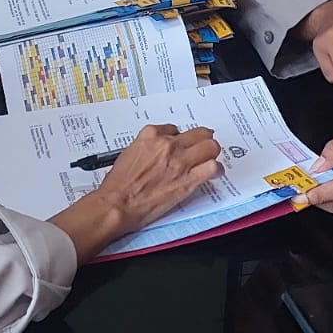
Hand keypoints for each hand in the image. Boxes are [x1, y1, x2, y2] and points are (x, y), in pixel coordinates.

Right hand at [48, 124, 221, 263]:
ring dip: (211, 153)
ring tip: (210, 160)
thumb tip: (157, 151)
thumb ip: (147, 148)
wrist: (117, 203)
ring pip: (210, 147)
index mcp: (151, 135)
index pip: (175, 129)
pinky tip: (213, 173)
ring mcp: (180, 161)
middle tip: (203, 147)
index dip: (180, 139)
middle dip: (203, 140)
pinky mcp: (188, 180)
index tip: (181, 146)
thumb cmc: (118, 184)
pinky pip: (212, 167)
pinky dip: (216, 170)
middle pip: (199, 134)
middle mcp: (168, 145)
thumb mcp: (129, 153)